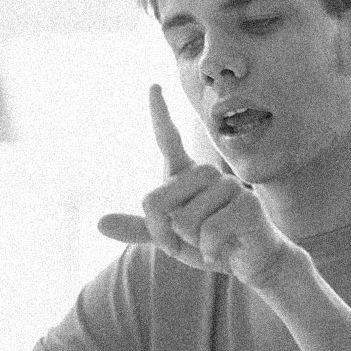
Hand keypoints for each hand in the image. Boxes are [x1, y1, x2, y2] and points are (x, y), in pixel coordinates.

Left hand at [97, 86, 298, 288]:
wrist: (250, 263)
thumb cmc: (210, 244)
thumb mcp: (171, 238)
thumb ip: (140, 229)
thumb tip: (99, 223)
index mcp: (187, 175)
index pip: (168, 139)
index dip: (159, 113)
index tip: (153, 86)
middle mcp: (207, 174)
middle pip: (157, 200)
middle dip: (164, 233)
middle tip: (188, 242)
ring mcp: (229, 186)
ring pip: (184, 219)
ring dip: (191, 244)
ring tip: (211, 244)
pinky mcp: (248, 205)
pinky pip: (209, 231)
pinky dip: (209, 251)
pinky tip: (224, 250)